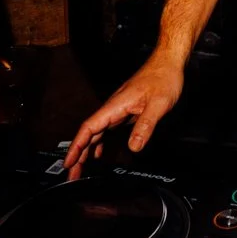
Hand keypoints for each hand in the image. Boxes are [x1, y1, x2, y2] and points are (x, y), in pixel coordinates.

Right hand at [62, 55, 184, 179]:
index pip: (89, 127)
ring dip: (87, 150)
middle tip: (72, 175)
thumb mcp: (158, 104)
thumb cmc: (163, 77)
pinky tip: (100, 153)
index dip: (76, 146)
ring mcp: (119, 109)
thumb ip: (145, 125)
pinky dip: (100, 142)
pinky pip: (108, 129)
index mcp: (116, 105)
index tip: (67, 162)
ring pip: (97, 132)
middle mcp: (113, 107)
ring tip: (81, 169)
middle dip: (78, 154)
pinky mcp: (126, 110)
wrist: (168, 62)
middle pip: (89, 133)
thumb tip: (133, 147)